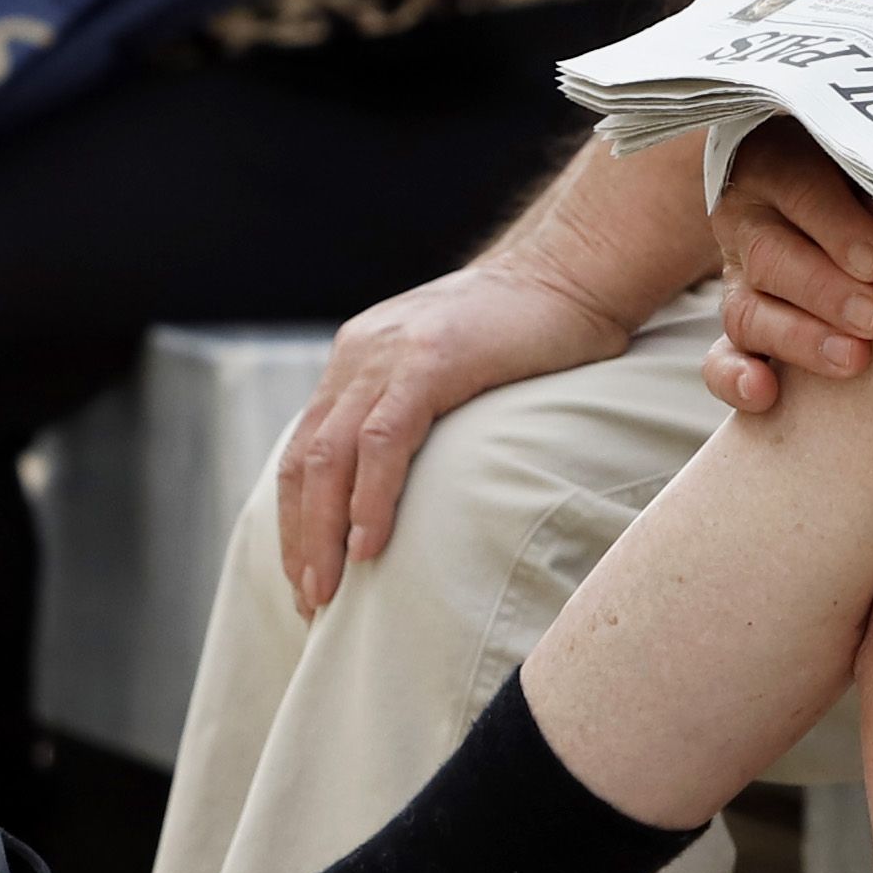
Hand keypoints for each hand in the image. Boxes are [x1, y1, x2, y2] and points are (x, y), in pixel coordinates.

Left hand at [271, 260, 639, 611]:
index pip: (305, 450)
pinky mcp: (430, 361)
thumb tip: (406, 479)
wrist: (574, 270)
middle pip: (305, 461)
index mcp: (358, 359)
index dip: (298, 519)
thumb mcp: (449, 365)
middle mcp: (359, 355)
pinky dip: (370, 496)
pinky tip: (369, 544)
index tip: (307, 577)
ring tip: (329, 591)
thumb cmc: (528, 328)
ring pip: (331, 456)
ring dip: (323, 532)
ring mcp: (390, 355)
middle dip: (300, 539)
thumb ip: (415, 406)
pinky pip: (384, 439)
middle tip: (310, 603)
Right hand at [699, 118, 872, 414]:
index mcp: (778, 163)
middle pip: (771, 256)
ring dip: (799, 340)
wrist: (833, 189)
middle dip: (825, 291)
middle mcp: (751, 220)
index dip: (835, 227)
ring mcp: (741, 278)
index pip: (799, 187)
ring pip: (747, 311)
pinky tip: (767, 393)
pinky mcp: (743, 325)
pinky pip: (720, 358)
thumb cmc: (872, 172)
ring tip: (853, 361)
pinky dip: (736, 378)